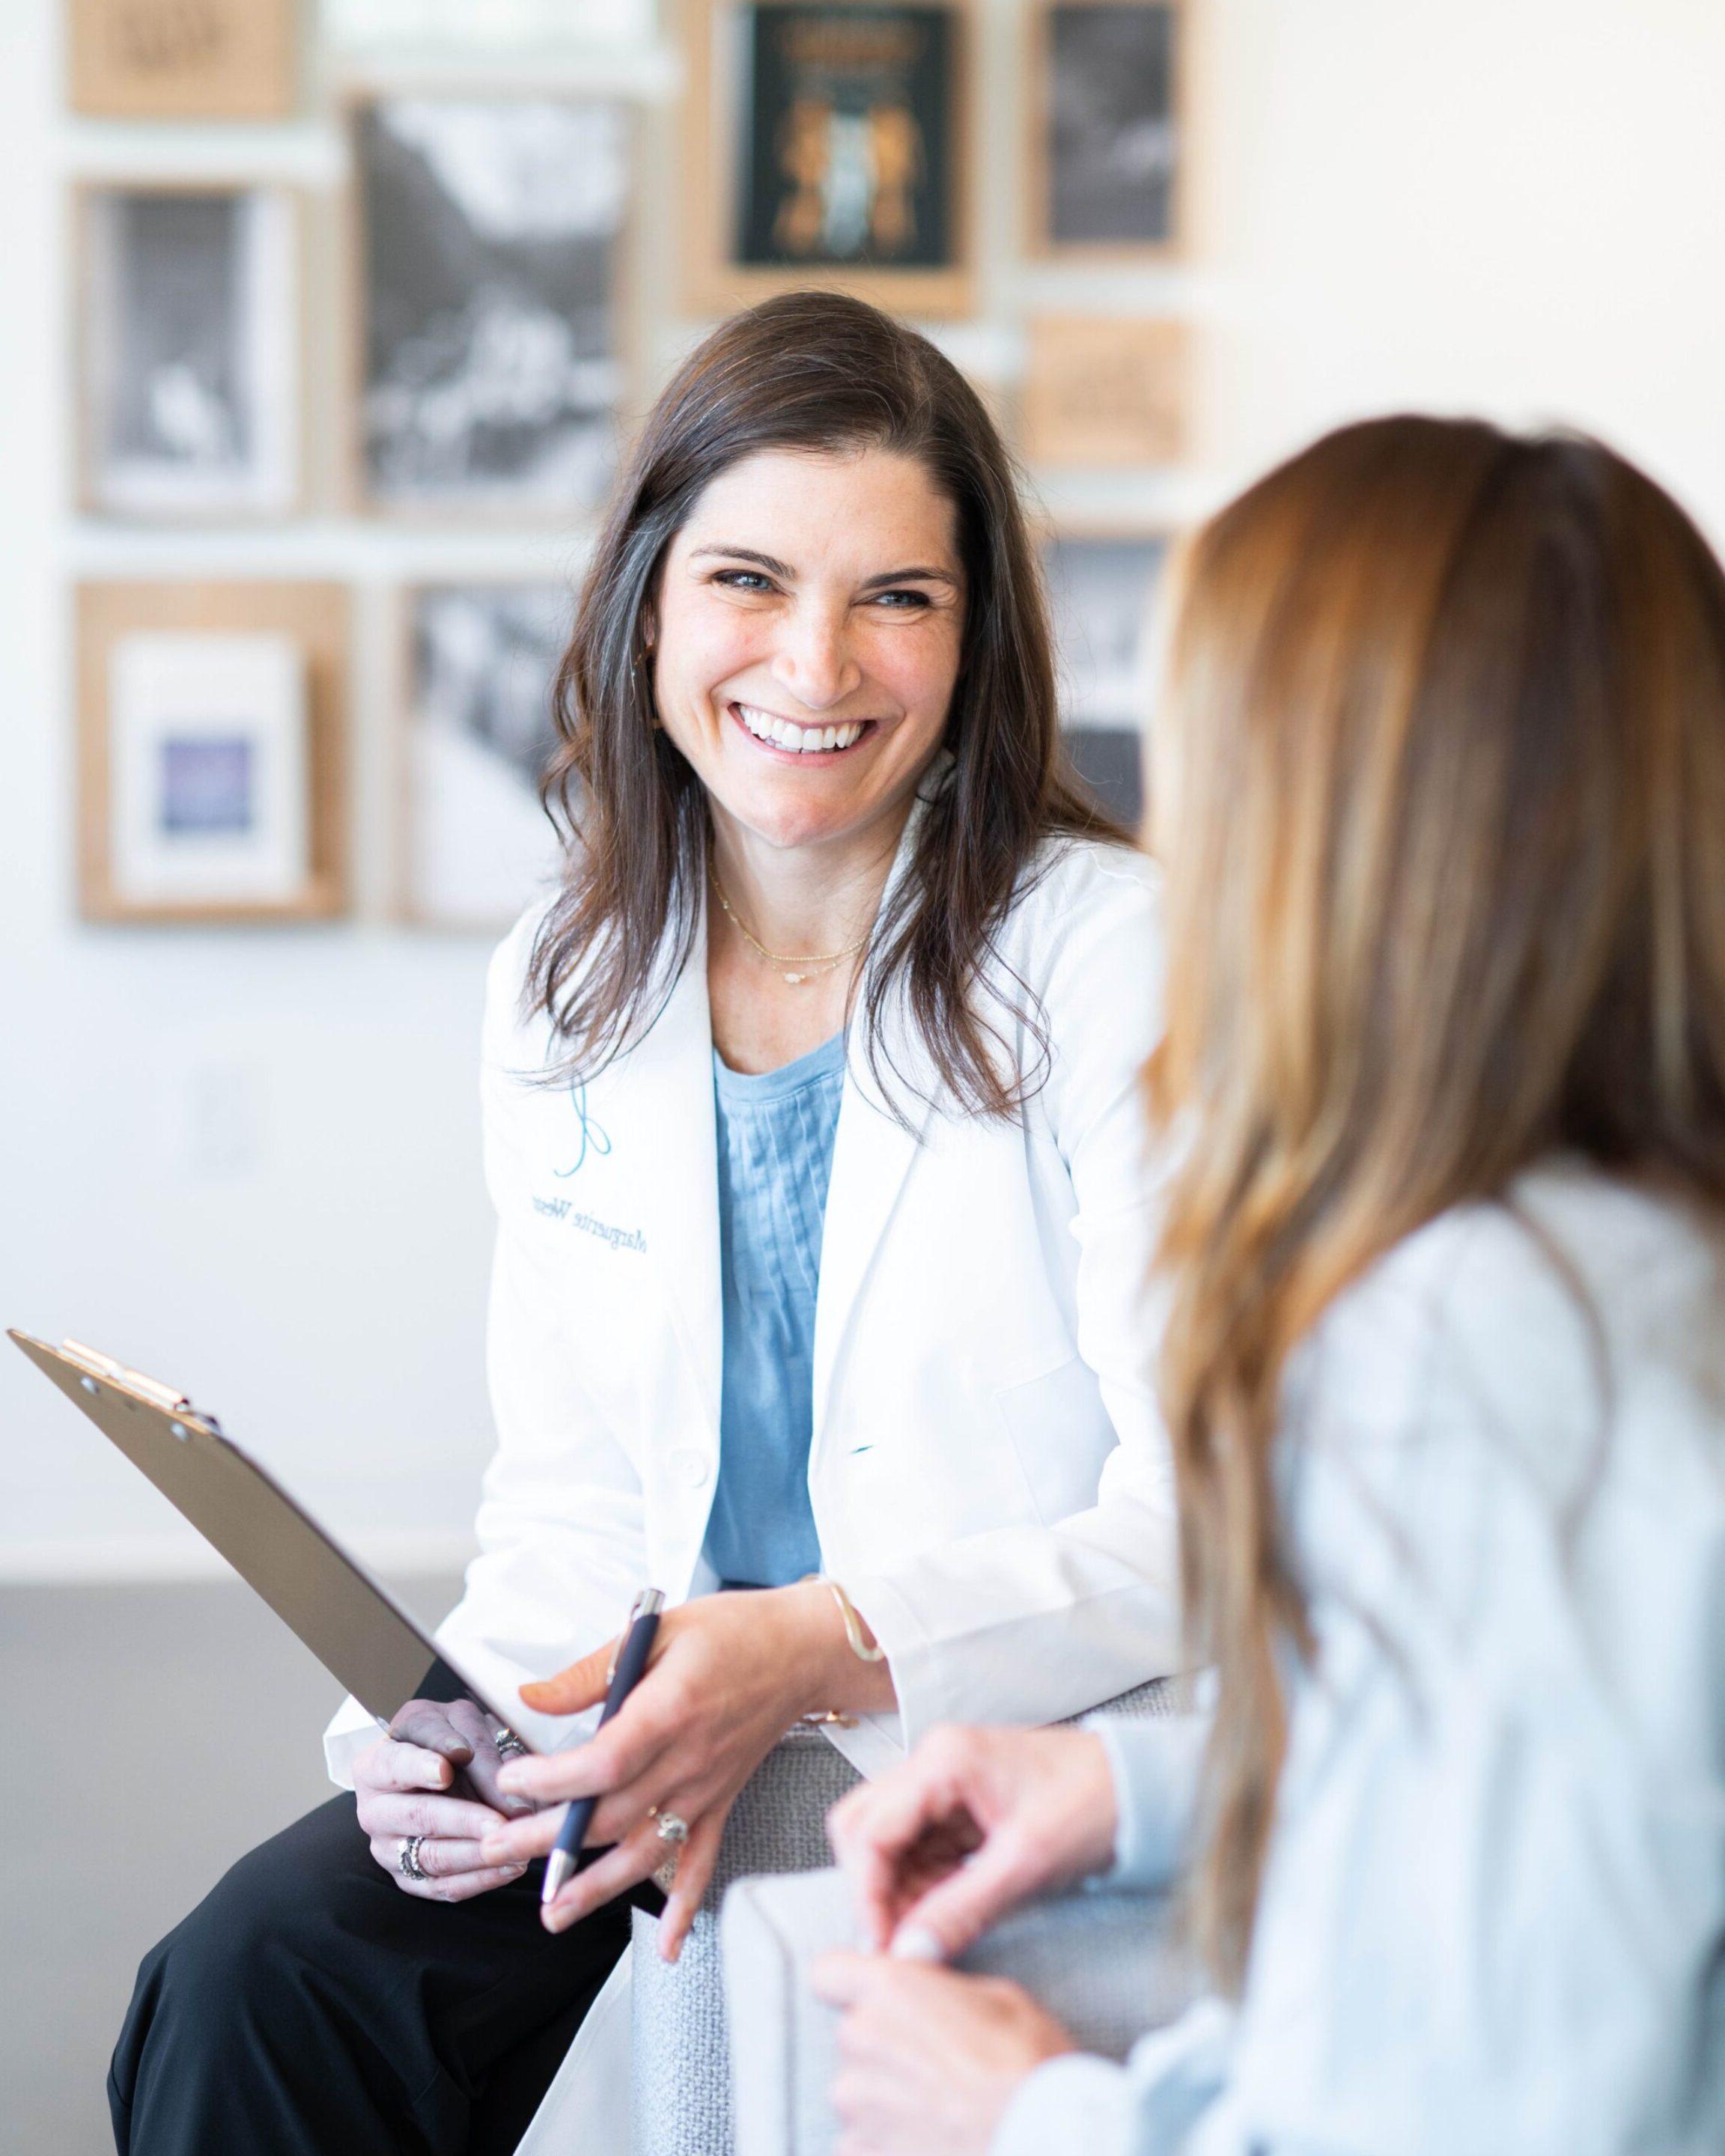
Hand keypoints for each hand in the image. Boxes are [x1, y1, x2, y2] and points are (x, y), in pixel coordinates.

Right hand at [353, 1698, 536, 1903]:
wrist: (443, 1768)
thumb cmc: (450, 1738)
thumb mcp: (461, 1724)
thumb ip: (476, 1748)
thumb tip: (501, 1783)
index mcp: (376, 1765)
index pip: (393, 1765)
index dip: (419, 1768)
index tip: (445, 1771)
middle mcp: (375, 1811)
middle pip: (417, 1817)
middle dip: (462, 1821)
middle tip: (498, 1823)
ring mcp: (388, 1850)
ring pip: (432, 1858)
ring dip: (476, 1854)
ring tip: (513, 1843)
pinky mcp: (410, 1879)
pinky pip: (444, 1888)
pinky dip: (480, 1879)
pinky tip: (511, 1866)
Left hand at [481, 1583, 894, 1956]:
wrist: (801, 1650)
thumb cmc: (732, 1632)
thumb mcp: (658, 1629)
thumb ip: (592, 1671)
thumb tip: (533, 1699)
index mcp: (670, 1711)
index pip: (604, 1763)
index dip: (554, 1780)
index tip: (513, 1781)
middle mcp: (689, 1760)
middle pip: (611, 1815)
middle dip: (549, 1839)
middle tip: (497, 1847)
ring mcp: (706, 1789)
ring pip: (646, 1853)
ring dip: (598, 1889)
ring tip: (553, 1912)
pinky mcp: (721, 1802)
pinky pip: (703, 1862)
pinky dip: (686, 1908)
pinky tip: (668, 1946)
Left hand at [813, 1954, 1074, 2155]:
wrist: (1043, 2141)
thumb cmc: (1029, 2068)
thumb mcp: (998, 1997)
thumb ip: (939, 1989)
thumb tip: (921, 1987)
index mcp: (889, 1991)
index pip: (828, 1973)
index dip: (850, 1985)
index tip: (878, 2001)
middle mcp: (861, 2042)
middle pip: (853, 2038)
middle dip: (885, 2049)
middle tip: (938, 2068)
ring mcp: (856, 2107)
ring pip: (859, 2096)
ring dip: (887, 2103)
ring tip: (941, 2115)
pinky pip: (863, 2145)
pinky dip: (890, 2147)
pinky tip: (933, 2145)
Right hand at [826, 1724, 1116, 1956]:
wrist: (1145, 1786)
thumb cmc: (1095, 1803)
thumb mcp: (1027, 1862)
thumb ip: (962, 1908)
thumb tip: (910, 1954)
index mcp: (944, 1760)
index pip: (871, 1829)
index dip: (867, 1893)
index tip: (880, 1946)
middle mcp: (935, 1764)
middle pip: (865, 1827)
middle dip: (872, 1887)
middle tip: (894, 1942)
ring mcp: (947, 1784)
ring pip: (889, 1841)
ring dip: (897, 1891)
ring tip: (922, 1938)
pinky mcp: (964, 1808)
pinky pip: (921, 1849)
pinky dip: (922, 1886)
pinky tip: (941, 1918)